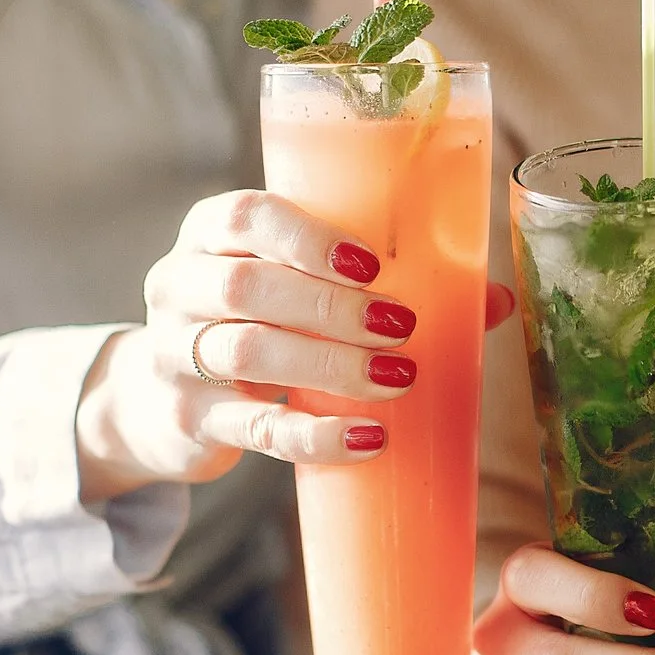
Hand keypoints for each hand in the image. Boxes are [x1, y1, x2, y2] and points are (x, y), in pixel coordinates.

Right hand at [74, 188, 516, 501]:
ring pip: (246, 351)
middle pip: (248, 285)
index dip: (307, 236)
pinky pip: (254, 427)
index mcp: (208, 236)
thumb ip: (380, 286)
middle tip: (401, 328)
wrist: (158, 402)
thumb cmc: (255, 324)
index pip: (243, 216)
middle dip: (332, 307)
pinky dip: (316, 435)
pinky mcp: (190, 420)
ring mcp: (174, 355)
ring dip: (331, 366)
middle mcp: (179, 285)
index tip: (370, 264)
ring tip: (397, 380)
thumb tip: (496, 297)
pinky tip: (367, 438)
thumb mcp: (292, 290)